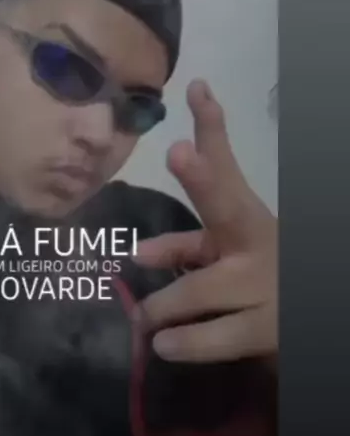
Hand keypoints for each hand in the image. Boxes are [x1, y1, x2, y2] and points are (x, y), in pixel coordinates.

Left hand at [135, 80, 277, 367]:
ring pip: (201, 288)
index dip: (211, 129)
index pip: (227, 168)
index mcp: (246, 219)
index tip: (198, 90)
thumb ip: (184, 248)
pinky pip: (217, 337)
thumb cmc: (253, 280)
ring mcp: (263, 287)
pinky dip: (187, 343)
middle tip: (180, 151)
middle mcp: (256, 243)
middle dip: (204, 177)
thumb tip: (138, 253)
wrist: (297, 314)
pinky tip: (165, 345)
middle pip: (228, 203)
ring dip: (166, 304)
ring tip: (145, 319)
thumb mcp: (225, 255)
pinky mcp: (266, 330)